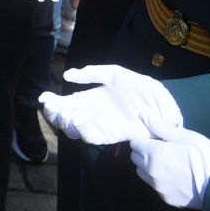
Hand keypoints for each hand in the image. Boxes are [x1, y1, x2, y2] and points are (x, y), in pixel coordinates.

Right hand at [39, 64, 181, 144]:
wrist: (165, 105)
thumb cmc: (142, 89)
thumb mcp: (115, 74)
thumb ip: (93, 73)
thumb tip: (67, 75)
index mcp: (90, 99)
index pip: (65, 104)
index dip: (53, 103)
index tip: (44, 98)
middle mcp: (91, 115)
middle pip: (66, 119)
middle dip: (56, 115)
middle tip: (52, 108)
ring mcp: (101, 126)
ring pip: (75, 130)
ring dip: (67, 124)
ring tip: (64, 115)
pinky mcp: (112, 135)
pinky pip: (94, 137)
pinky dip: (84, 132)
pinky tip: (79, 124)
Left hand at [127, 117, 209, 207]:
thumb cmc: (205, 156)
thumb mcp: (186, 136)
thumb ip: (161, 127)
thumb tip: (143, 115)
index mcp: (154, 154)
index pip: (135, 144)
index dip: (144, 139)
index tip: (155, 137)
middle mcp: (151, 172)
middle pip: (136, 159)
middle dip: (144, 151)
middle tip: (161, 148)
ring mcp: (158, 188)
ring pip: (143, 174)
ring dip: (148, 166)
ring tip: (168, 162)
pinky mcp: (166, 199)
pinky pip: (155, 186)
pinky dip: (159, 179)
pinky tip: (175, 175)